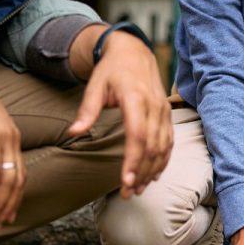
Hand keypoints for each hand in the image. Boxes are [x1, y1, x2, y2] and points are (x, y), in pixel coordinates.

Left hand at [68, 27, 171, 197]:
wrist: (134, 52)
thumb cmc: (112, 70)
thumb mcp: (95, 85)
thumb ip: (87, 110)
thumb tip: (74, 132)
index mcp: (135, 98)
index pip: (138, 135)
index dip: (133, 159)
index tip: (126, 180)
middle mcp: (154, 105)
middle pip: (152, 146)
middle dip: (141, 172)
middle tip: (129, 193)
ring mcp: (163, 110)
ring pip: (163, 147)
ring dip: (153, 170)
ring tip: (139, 188)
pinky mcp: (167, 114)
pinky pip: (169, 141)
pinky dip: (163, 160)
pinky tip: (153, 174)